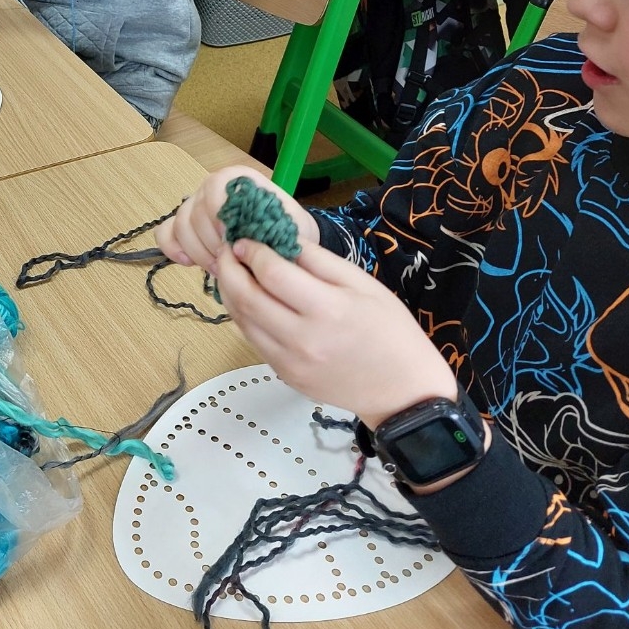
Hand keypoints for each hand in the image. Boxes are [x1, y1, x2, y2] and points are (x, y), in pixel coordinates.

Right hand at [156, 166, 318, 273]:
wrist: (282, 237)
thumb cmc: (287, 230)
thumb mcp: (294, 226)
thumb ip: (276, 226)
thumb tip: (251, 242)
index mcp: (238, 179)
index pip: (214, 188)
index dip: (218, 217)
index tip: (233, 242)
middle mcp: (212, 186)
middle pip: (195, 212)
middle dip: (211, 244)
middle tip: (230, 263)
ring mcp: (194, 205)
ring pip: (180, 226)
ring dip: (198, 252)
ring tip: (220, 268)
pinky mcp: (184, 225)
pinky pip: (165, 233)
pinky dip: (173, 249)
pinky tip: (189, 263)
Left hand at [212, 239, 456, 428]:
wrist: (403, 391)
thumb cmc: (390, 331)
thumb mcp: (362, 284)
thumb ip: (318, 260)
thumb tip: (280, 239)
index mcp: (327, 309)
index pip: (272, 273)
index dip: (252, 250)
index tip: (244, 237)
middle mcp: (301, 338)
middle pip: (246, 297)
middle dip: (228, 267)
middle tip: (226, 248)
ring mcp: (288, 361)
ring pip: (241, 320)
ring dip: (229, 291)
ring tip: (231, 270)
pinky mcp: (283, 374)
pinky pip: (252, 339)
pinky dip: (243, 315)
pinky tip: (248, 299)